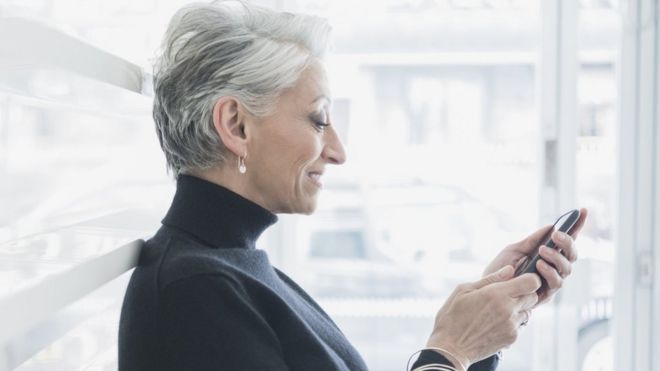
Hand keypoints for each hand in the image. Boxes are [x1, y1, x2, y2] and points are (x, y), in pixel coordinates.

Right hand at [426, 266, 540, 367]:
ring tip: (498, 310)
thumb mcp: (464, 290)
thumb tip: (510, 269)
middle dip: (524, 292)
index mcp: (496, 294)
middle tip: (506, 294)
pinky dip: (512, 321)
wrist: (451, 348)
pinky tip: (495, 322)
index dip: (530, 278)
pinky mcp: (512, 338)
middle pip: (532, 296)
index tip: (521, 279)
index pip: (531, 282)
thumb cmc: (453, 316)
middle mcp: (508, 309)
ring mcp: (511, 325)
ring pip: (527, 311)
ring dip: (518, 308)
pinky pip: (521, 324)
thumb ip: (491, 279)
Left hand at [482, 208, 587, 304]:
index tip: (583, 211)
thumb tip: (551, 226)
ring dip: (557, 257)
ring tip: (543, 250)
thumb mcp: (515, 249)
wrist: (489, 288)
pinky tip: (540, 264)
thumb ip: (532, 240)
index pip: (567, 239)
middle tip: (556, 235)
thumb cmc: (501, 268)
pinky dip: (549, 272)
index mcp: (548, 254)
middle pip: (572, 254)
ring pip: (567, 268)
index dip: (577, 226)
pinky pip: (555, 283)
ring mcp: (551, 281)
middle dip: (568, 242)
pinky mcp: (546, 294)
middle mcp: (553, 267)